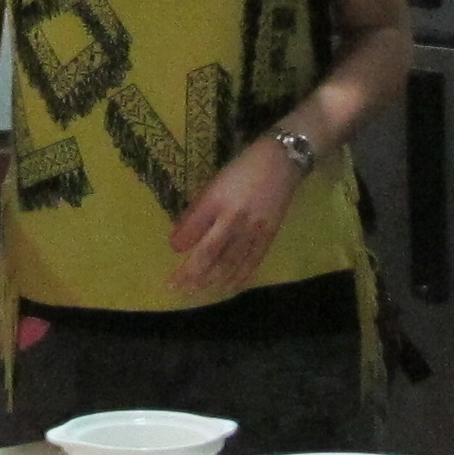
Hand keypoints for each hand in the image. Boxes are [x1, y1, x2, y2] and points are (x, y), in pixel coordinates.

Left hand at [172, 136, 303, 299]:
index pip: (194, 225)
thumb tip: (180, 238)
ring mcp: (253, 228)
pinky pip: (252, 261)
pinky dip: (240, 276)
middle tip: (175, 286)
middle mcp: (234, 216)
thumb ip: (199, 209)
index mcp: (218, 198)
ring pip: (229, 261)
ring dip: (211, 279)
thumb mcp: (215, 182)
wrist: (281, 162)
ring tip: (196, 291)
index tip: (171, 251)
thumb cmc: (242, 169)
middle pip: (209, 251)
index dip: (182, 241)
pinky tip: (227, 287)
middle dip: (190, 271)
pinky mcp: (268, 235)